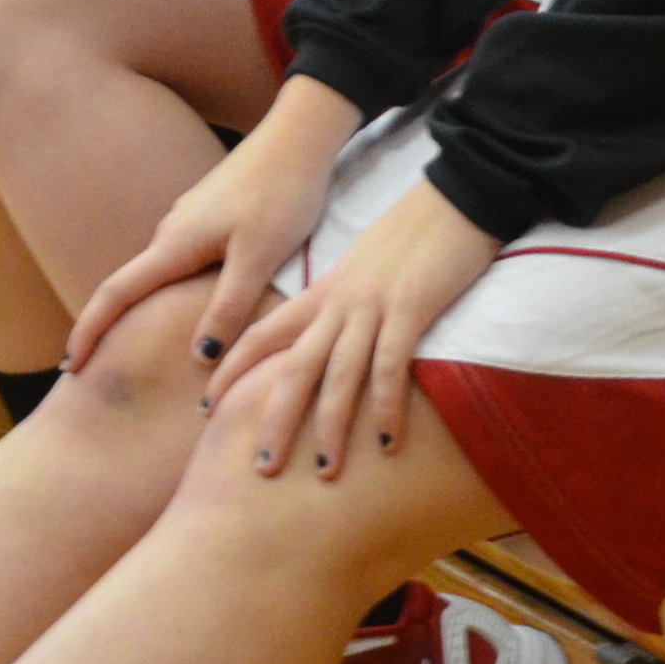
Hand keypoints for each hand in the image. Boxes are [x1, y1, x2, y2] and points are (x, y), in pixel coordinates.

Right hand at [67, 72, 362, 373]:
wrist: (299, 136)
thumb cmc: (282, 195)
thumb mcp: (259, 259)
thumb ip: (228, 309)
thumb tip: (198, 358)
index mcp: (175, 244)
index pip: (115, 295)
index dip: (89, 332)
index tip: (69, 370)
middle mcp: (172, 232)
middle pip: (132, 287)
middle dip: (113, 328)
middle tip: (101, 372)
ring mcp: (189, 220)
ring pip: (162, 274)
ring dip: (150, 309)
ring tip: (147, 349)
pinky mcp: (210, 214)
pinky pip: (184, 260)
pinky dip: (179, 289)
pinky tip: (195, 305)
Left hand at [205, 177, 501, 479]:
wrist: (457, 193)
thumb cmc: (414, 232)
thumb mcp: (363, 266)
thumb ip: (340, 302)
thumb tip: (329, 337)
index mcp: (323, 291)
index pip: (264, 334)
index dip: (233, 371)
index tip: (207, 408)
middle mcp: (338, 302)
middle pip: (293, 367)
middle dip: (274, 419)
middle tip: (260, 468)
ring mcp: (372, 305)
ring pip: (339, 373)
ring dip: (330, 426)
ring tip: (323, 470)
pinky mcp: (410, 307)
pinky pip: (392, 364)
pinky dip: (386, 406)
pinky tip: (387, 442)